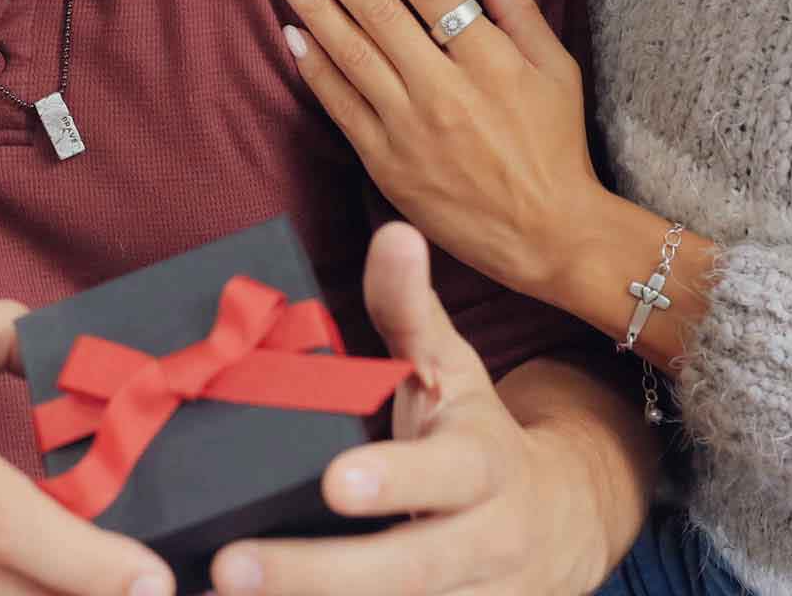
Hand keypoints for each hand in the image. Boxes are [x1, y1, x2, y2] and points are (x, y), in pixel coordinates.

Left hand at [210, 223, 607, 595]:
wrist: (559, 522)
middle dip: (319, 577)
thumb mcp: (453, 370)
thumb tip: (393, 230)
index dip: (395, 480)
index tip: (335, 481)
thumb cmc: (478, 434)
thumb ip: (411, 310)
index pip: (444, 476)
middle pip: (407, 572)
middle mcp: (484, 544)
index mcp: (483, 466)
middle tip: (232, 568)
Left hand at [269, 0, 610, 296]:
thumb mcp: (556, 69)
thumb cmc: (556, 146)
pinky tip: (292, 35)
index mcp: (488, 59)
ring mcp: (409, 128)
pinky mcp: (386, 164)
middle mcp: (443, 89)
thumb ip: (517, 8)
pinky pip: (340, 107)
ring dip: (312, 7)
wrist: (546, 234)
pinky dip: (314, 69)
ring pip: (350, 54)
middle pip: (377, 12)